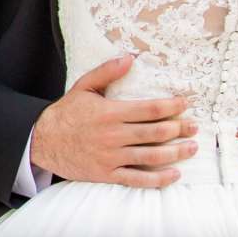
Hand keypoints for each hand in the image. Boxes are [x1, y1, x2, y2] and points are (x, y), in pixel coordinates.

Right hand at [28, 55, 197, 188]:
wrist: (42, 141)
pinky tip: (174, 174)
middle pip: (156, 132)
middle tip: (194, 127)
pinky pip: (137, 179)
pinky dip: (158, 179)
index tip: (185, 103)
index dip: (172, 106)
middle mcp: (113, 135)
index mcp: (110, 113)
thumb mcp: (83, 87)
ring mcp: (111, 157)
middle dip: (179, 129)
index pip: (150, 109)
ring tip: (191, 148)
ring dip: (176, 153)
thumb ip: (107, 72)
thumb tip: (129, 57)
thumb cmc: (66, 113)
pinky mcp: (107, 174)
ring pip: (151, 156)